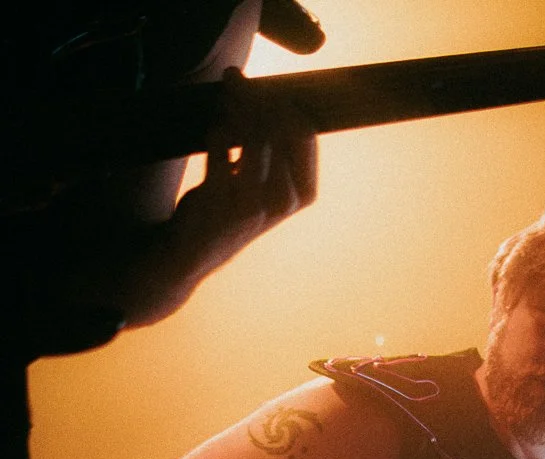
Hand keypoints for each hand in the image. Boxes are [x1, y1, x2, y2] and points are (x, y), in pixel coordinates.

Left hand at [166, 66, 316, 282]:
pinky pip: (219, 141)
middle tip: (234, 78)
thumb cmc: (234, 210)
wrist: (196, 250)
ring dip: (233, 105)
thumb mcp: (271, 188)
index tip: (262, 89)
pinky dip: (214, 131)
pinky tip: (214, 133)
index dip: (283, 101)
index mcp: (303, 194)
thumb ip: (281, 151)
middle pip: (277, 125)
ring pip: (251, 131)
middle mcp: (283, 200)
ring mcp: (251, 200)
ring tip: (224, 96)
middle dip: (254, 94)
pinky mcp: (219, 196)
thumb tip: (278, 95)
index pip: (304, 132)